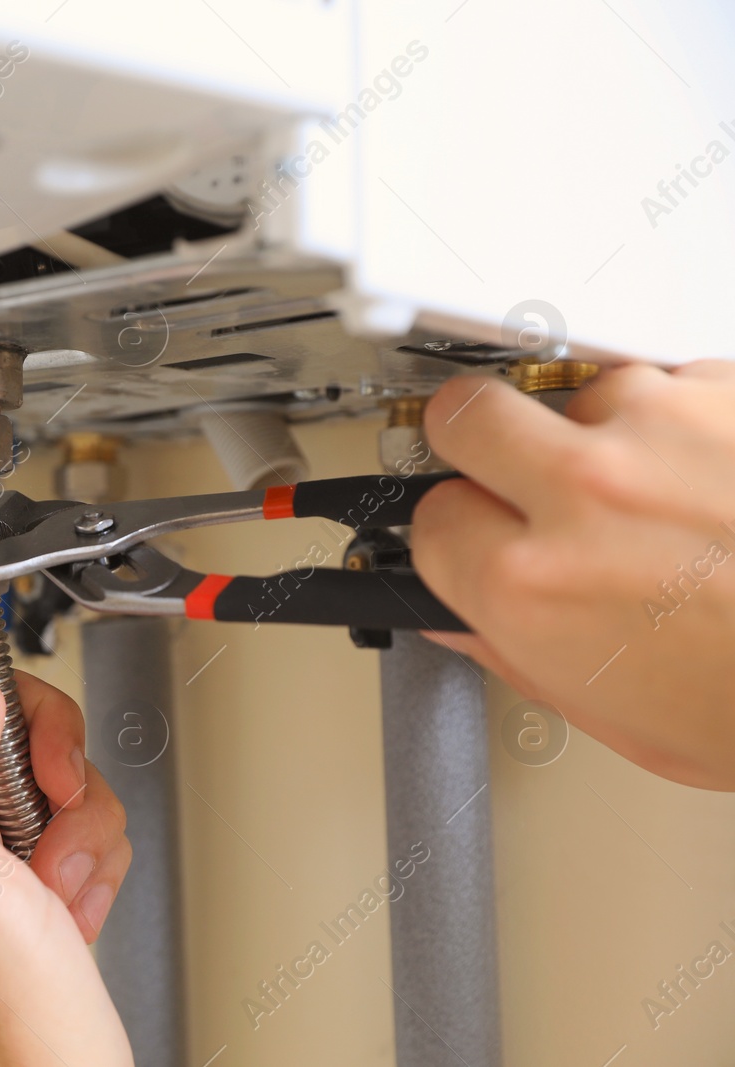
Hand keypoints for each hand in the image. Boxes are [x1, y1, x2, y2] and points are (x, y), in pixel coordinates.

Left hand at [0, 670, 132, 1065]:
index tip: (53, 772)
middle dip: (70, 790)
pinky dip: (101, 876)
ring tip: (66, 896)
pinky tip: (80, 918)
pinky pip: (87, 845)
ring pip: (67, 795)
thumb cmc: (9, 1029)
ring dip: (89, 842)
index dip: (27, 719)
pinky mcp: (39, 903)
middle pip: (28, 745)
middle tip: (60, 842)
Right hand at [413, 361, 734, 788]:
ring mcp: (662, 428)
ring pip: (580, 391)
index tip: (473, 535)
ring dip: (601, 431)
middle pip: (463, 415)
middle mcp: (584, 490)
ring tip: (654, 489)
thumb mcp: (623, 721)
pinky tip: (715, 477)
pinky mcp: (731, 391)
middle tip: (504, 468)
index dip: (453, 534)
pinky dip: (688, 420)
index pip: (427, 520)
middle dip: (475, 442)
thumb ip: (520, 657)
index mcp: (534, 585)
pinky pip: (677, 383)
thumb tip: (464, 623)